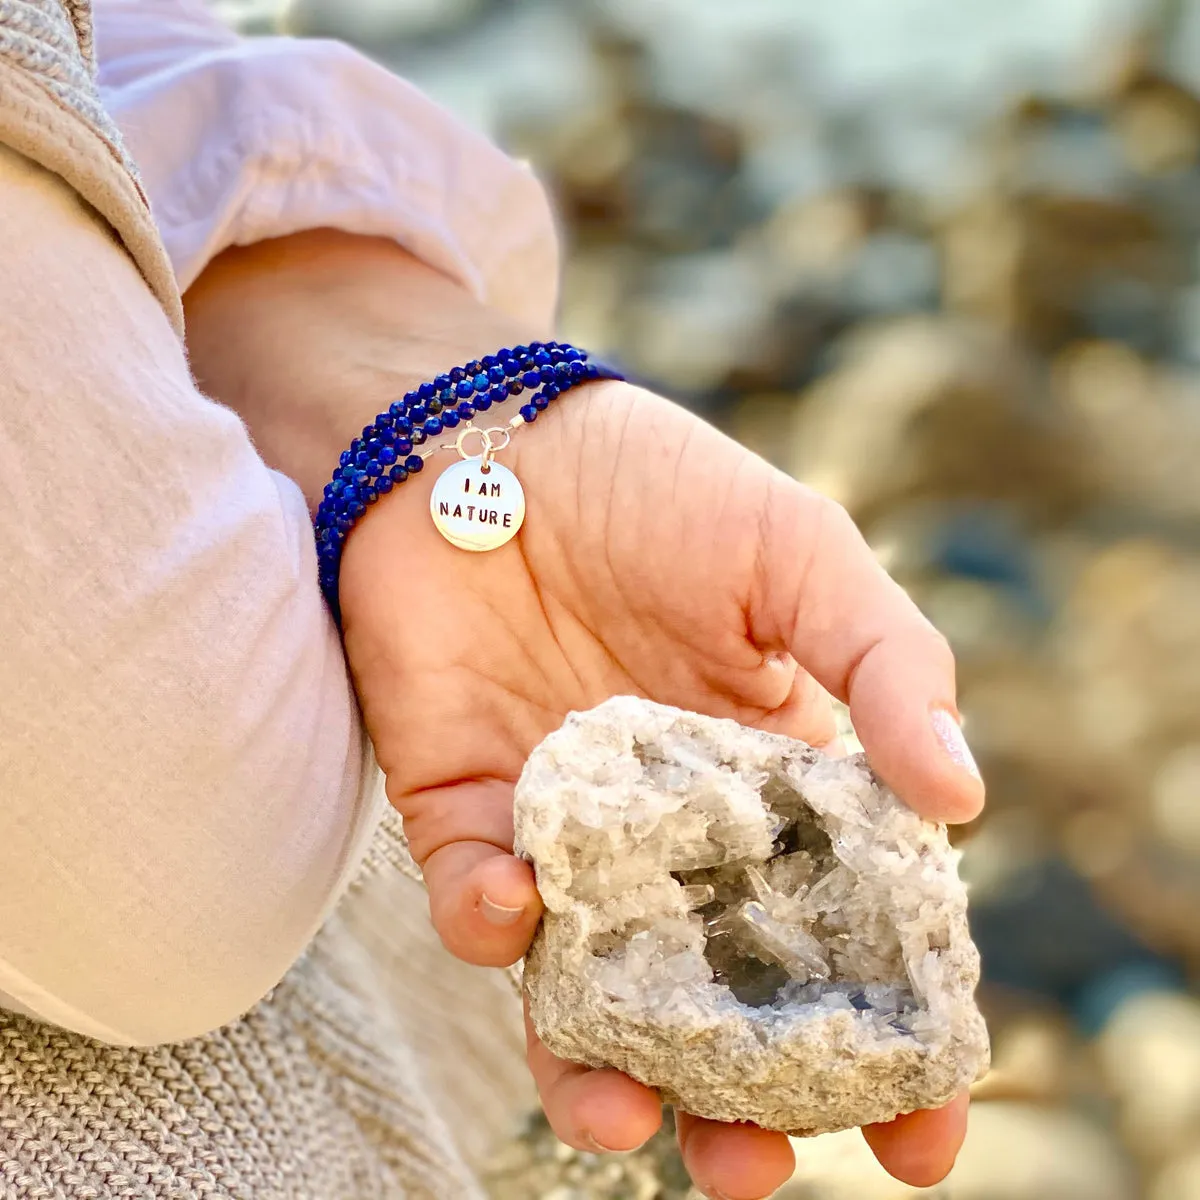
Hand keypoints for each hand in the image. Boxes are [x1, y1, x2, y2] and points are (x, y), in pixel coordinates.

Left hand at [184, 232, 983, 1199]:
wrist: (486, 440)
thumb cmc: (657, 486)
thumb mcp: (799, 559)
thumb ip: (885, 668)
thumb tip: (963, 802)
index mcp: (770, 777)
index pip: (838, 927)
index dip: (883, 1029)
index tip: (922, 1126)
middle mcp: (668, 825)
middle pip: (713, 992)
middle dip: (738, 1090)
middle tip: (757, 1166)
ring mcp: (564, 827)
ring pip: (588, 984)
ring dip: (602, 1063)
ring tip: (622, 1120)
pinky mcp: (463, 805)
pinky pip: (477, 897)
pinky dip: (492, 922)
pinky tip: (515, 914)